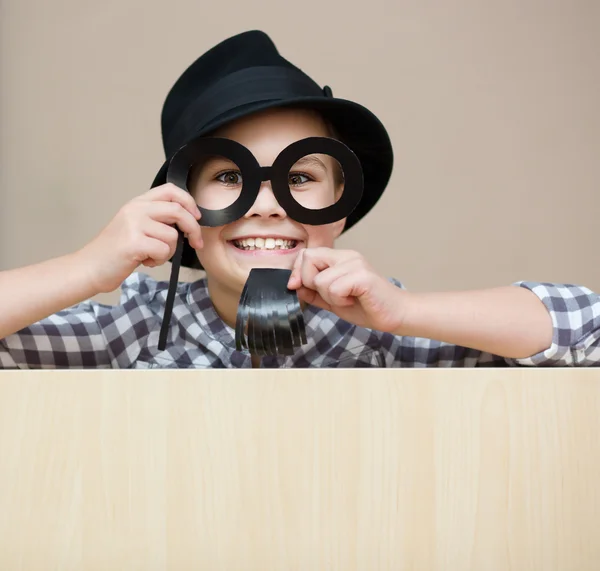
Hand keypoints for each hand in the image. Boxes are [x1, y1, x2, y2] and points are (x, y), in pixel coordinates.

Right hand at [77, 183, 202, 292]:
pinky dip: (159, 260)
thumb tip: (187, 221)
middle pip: (178, 210)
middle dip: (193, 229)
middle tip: (196, 243)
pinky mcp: (134, 242)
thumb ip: (156, 219)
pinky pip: (164, 250)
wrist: (89, 268)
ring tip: (151, 256)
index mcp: (137, 203)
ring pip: (172, 236)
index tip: (196, 217)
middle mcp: (136, 209)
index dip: (189, 202)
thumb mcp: (135, 226)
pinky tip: (144, 261)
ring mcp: (133, 224)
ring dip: (168, 251)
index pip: (170, 190)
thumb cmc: (115, 252)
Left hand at [287, 247, 408, 332]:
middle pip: (309, 259)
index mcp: (340, 258)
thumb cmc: (367, 307)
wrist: (395, 315)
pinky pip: (334, 288)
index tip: (296, 287)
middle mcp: (348, 256)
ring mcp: (356, 264)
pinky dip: (339, 300)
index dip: (297, 271)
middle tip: (332, 295)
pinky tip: (354, 301)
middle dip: (310, 283)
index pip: (307, 254)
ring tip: (348, 299)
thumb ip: (314, 292)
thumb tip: (294, 285)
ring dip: (330, 297)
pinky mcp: (362, 276)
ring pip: (320, 280)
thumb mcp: (332, 300)